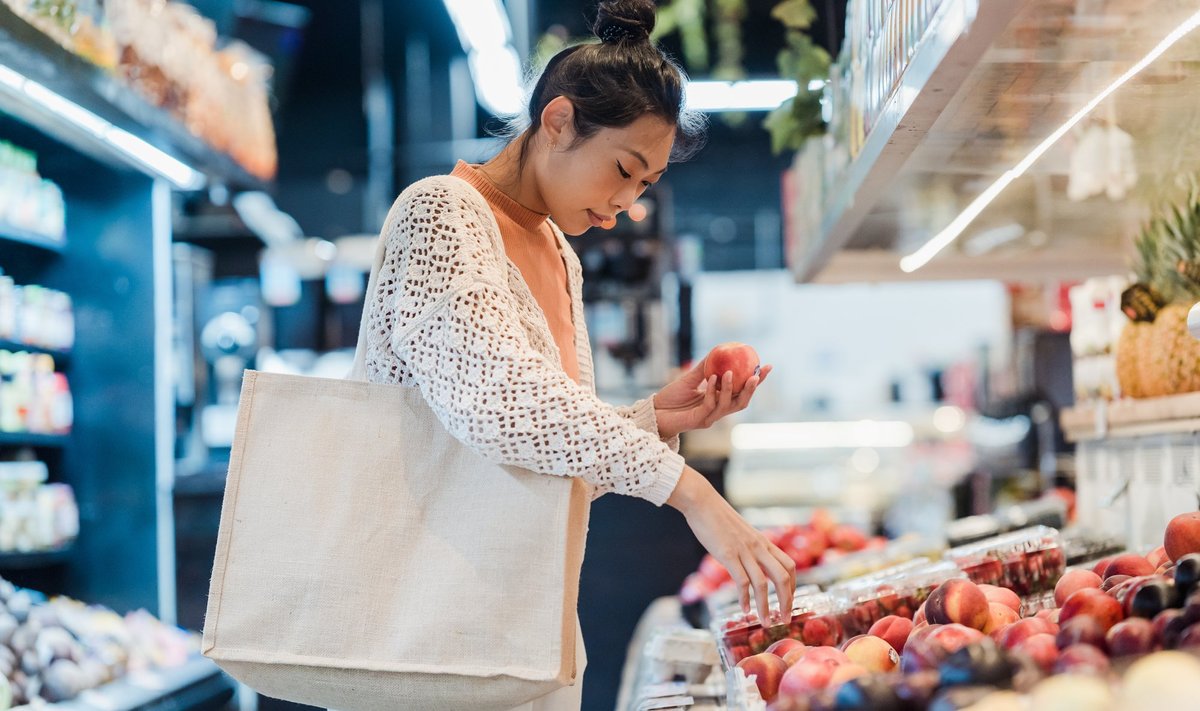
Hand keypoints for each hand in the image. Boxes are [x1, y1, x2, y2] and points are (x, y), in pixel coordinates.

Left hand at [653, 361, 771, 439]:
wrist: (655, 412)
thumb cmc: (672, 397)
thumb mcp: (690, 378)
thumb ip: (704, 367)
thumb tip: (718, 350)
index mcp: (719, 400)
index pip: (742, 390)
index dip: (756, 381)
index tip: (766, 366)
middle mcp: (718, 410)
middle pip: (742, 401)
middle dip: (752, 388)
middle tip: (756, 374)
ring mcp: (710, 417)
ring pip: (728, 405)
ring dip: (731, 388)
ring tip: (730, 372)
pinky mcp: (699, 421)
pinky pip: (710, 405)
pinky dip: (712, 391)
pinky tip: (711, 379)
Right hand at [667, 467, 794, 621]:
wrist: (702, 502)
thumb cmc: (718, 517)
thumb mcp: (742, 532)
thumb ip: (750, 547)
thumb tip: (751, 562)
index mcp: (763, 541)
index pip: (789, 565)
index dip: (793, 586)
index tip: (789, 601)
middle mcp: (758, 547)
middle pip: (783, 577)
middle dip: (787, 601)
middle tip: (786, 619)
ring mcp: (743, 551)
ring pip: (763, 584)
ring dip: (766, 606)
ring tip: (765, 622)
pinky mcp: (727, 554)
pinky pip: (741, 581)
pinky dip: (745, 598)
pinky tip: (744, 608)